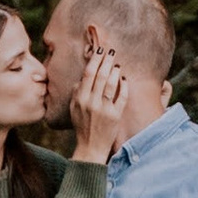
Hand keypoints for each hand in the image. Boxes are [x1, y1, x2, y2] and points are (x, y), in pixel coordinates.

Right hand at [69, 33, 128, 163]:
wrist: (90, 147)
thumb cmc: (81, 126)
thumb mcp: (73, 108)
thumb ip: (76, 92)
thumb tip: (82, 77)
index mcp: (80, 99)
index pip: (88, 74)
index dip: (95, 60)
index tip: (100, 50)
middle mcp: (91, 102)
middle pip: (101, 76)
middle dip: (107, 61)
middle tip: (112, 51)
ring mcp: (104, 109)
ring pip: (111, 84)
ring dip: (115, 71)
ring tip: (117, 64)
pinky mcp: (115, 116)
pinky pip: (122, 97)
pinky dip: (124, 86)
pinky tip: (124, 79)